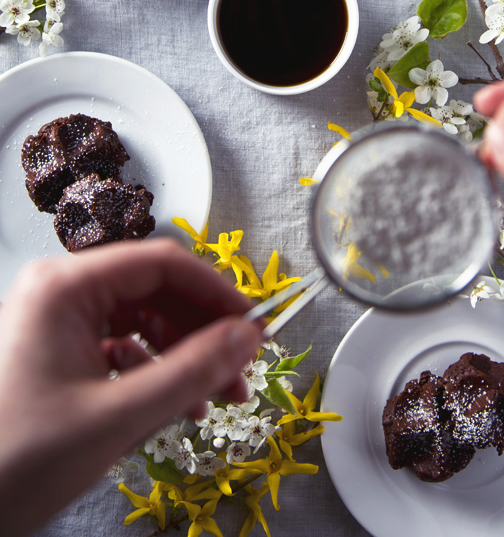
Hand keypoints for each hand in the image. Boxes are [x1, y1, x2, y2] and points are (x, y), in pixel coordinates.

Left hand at [0, 238, 261, 536]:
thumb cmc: (19, 462)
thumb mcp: (117, 417)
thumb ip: (191, 372)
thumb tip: (250, 338)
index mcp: (65, 286)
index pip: (162, 263)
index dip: (217, 292)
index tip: (258, 326)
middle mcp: (59, 291)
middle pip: (154, 292)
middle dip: (203, 333)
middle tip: (242, 372)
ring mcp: (55, 321)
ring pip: (141, 321)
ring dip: (182, 357)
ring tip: (215, 400)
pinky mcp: (54, 353)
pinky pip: (119, 347)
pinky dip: (152, 373)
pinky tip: (174, 407)